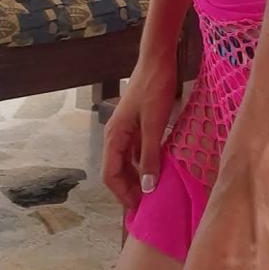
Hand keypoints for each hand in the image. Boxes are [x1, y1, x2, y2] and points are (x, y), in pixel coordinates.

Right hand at [101, 62, 178, 212]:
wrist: (158, 59)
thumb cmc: (154, 89)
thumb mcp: (155, 125)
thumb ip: (150, 156)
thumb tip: (146, 188)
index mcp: (114, 136)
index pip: (110, 175)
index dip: (122, 194)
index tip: (138, 209)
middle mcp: (116, 135)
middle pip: (117, 171)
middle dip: (129, 190)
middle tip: (147, 206)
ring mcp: (126, 130)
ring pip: (126, 162)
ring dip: (137, 178)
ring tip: (152, 193)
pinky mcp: (137, 124)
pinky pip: (137, 151)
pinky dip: (144, 163)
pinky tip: (158, 170)